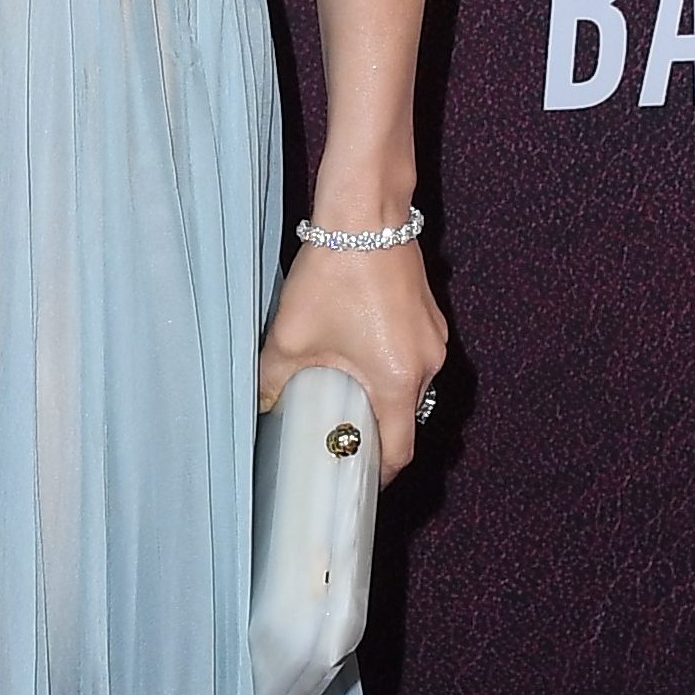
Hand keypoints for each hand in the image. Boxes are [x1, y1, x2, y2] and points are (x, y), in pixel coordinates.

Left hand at [258, 242, 447, 482]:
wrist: (365, 214)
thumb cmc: (332, 276)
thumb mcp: (292, 335)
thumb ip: (273, 380)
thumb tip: (260, 406)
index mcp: (399, 381)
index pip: (400, 450)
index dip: (378, 471)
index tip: (357, 479)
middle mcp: (428, 366)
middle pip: (407, 417)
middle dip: (376, 429)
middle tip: (341, 432)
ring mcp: (434, 339)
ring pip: (410, 384)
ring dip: (382, 392)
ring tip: (345, 390)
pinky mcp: (429, 316)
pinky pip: (412, 355)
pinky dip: (389, 363)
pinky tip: (357, 348)